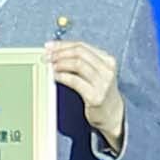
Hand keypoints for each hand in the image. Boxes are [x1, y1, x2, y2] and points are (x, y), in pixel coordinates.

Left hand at [46, 28, 126, 150]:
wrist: (112, 115)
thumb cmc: (99, 92)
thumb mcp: (96, 73)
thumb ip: (82, 62)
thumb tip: (55, 51)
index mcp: (108, 60)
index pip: (82, 46)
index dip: (63, 44)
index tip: (49, 46)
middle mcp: (107, 70)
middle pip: (79, 53)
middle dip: (60, 52)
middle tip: (47, 56)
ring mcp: (103, 83)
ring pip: (78, 64)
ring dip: (60, 63)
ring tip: (50, 66)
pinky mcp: (95, 96)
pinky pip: (75, 81)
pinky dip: (62, 76)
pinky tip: (55, 76)